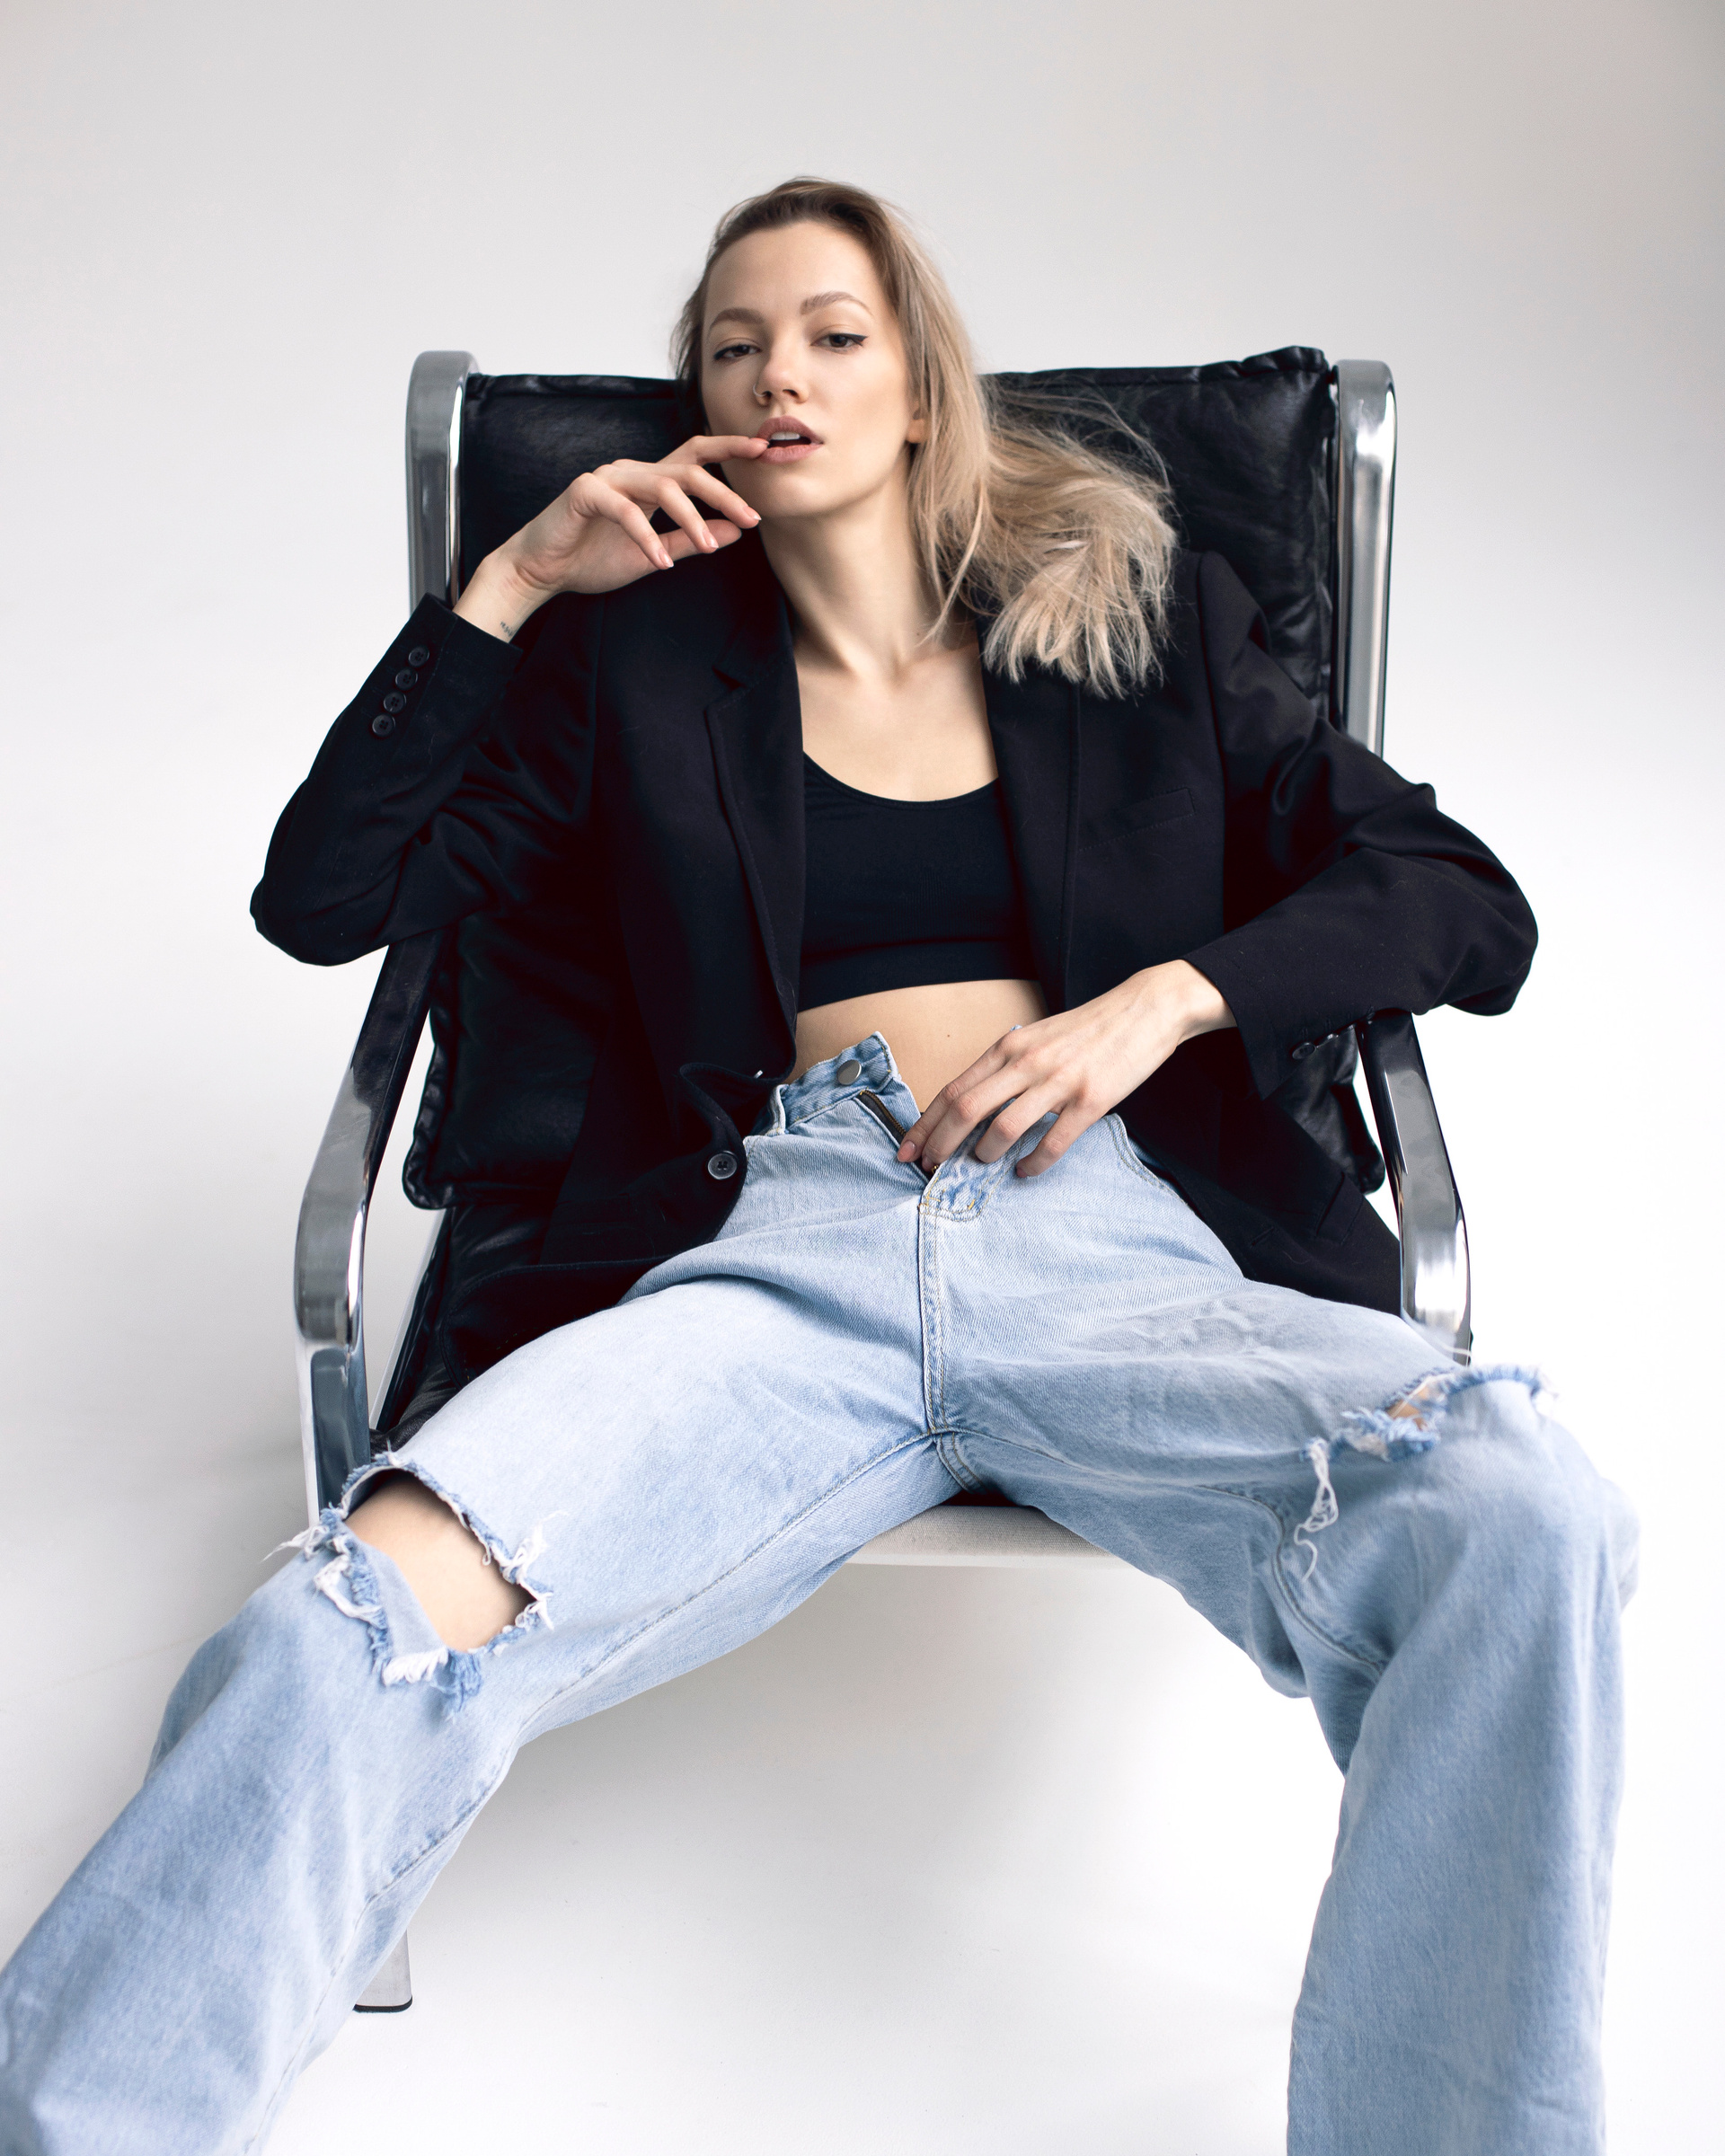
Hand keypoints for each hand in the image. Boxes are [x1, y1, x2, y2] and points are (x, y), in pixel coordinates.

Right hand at [454, 435, 767, 639]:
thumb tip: (735, 531)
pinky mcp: (584, 493)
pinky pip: (625, 511)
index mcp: (648, 481)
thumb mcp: (654, 554)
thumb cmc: (592, 558)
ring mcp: (607, 478)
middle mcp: (631, 472)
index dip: (728, 449)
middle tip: (753, 516)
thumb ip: (690, 540)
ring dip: (690, 519)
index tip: (764, 451)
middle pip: (687, 469)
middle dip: (723, 492)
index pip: (694, 457)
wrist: (541, 570)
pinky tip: (659, 563)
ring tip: (707, 548)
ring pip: (662, 486)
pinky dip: (646, 537)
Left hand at [897, 961, 1234, 1177]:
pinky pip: (1053, 1142)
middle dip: (940, 1144)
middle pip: (966, 1109)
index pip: (953, 1090)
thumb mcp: (1035, 1038)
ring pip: (1003, 1127)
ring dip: (984, 1154)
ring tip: (980, 1165)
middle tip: (929, 1168)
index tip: (907, 1148)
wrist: (1144, 1009)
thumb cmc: (1087, 1028)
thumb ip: (1005, 1066)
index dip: (925, 1123)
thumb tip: (972, 1102)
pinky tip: (1025, 1170)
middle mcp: (1026, 1063)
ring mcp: (1058, 1082)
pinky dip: (1033, 1163)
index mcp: (1008, 1047)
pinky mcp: (1090, 1100)